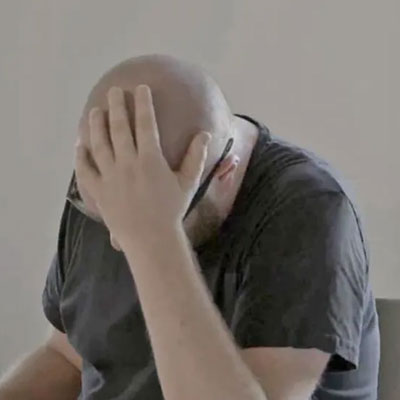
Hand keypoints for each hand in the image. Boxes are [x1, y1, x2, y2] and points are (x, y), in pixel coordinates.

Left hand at [74, 85, 210, 248]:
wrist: (151, 239)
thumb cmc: (171, 211)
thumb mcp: (188, 183)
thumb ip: (196, 157)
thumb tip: (204, 134)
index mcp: (150, 159)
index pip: (145, 124)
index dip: (143, 104)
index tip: (140, 88)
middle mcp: (127, 163)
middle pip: (119, 128)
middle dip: (116, 106)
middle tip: (113, 92)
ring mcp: (109, 176)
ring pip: (99, 144)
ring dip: (96, 125)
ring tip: (95, 112)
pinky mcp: (98, 190)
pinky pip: (85, 169)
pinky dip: (81, 156)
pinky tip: (79, 145)